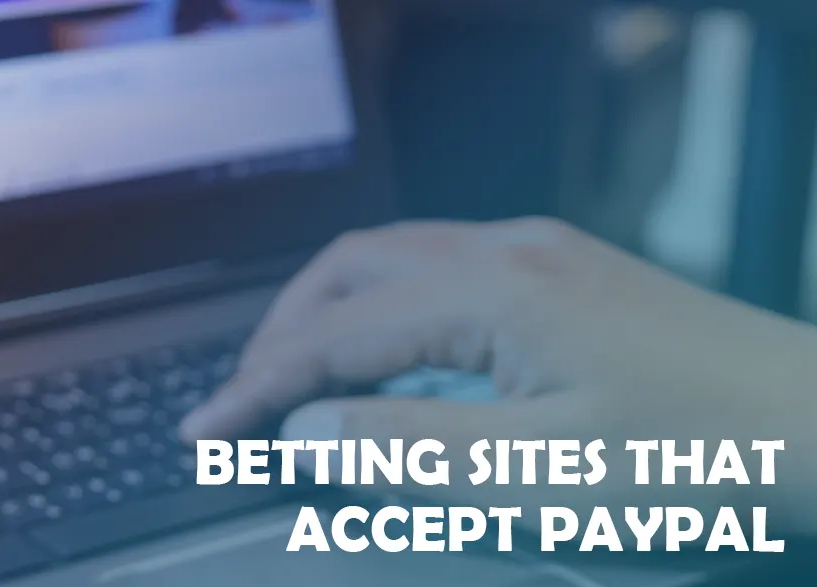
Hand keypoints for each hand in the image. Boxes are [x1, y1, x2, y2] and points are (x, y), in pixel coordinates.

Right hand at [178, 218, 816, 530]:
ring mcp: (548, 257)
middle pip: (349, 272)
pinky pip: (444, 272)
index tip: (201, 435)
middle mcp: (512, 253)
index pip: (332, 334)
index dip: (255, 389)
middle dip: (279, 337)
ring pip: (394, 261)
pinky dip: (385, 313)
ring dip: (329, 319)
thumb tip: (303, 430)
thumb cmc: (704, 461)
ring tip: (296, 385)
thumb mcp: (540, 477)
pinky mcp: (575, 278)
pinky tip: (391, 364)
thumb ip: (406, 451)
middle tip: (241, 409)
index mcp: (492, 292)